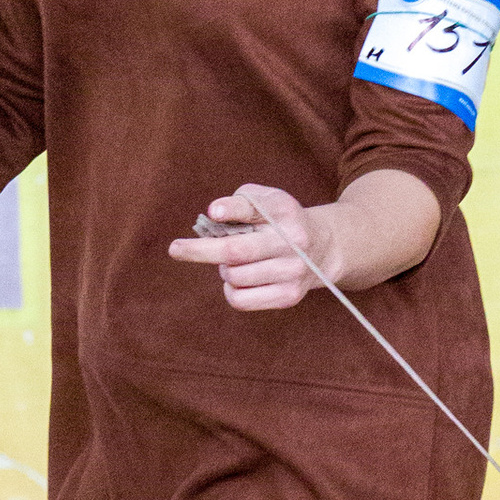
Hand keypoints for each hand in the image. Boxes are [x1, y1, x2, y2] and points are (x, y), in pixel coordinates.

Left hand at [168, 183, 325, 312]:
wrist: (322, 248)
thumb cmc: (281, 219)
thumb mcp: (266, 199)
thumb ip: (240, 202)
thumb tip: (214, 214)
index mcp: (286, 215)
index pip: (253, 211)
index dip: (231, 211)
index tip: (212, 214)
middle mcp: (293, 245)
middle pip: (236, 252)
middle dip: (200, 251)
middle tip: (176, 249)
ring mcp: (293, 274)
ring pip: (235, 278)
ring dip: (224, 269)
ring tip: (234, 262)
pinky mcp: (288, 297)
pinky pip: (241, 300)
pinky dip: (231, 290)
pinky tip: (237, 280)